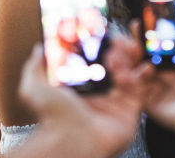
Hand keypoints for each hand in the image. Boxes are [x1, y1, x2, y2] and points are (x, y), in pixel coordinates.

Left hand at [16, 34, 148, 157]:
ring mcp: (115, 102)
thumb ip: (35, 66)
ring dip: (129, 60)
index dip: (101, 45)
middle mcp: (98, 94)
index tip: (105, 34)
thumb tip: (39, 48)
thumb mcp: (34, 86)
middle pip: (115, 64)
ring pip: (130, 73)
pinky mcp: (130, 111)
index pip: (94, 60)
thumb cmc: (52, 116)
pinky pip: (140, 90)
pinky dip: (139, 77)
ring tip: (125, 53)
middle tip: (120, 41)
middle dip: (119, 49)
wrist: (70, 140)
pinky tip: (131, 71)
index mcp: (79, 86)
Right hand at [143, 7, 174, 141]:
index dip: (165, 36)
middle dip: (145, 44)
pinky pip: (138, 92)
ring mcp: (171, 96)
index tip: (156, 21)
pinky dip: (131, 77)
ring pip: (144, 74)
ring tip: (128, 41)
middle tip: (137, 27)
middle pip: (157, 60)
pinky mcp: (161, 108)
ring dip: (134, 58)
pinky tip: (130, 60)